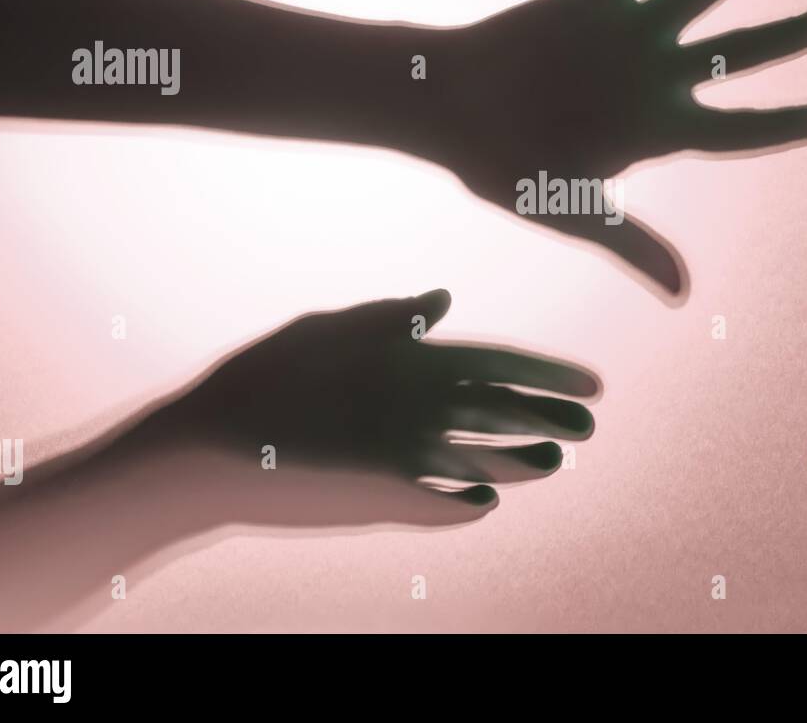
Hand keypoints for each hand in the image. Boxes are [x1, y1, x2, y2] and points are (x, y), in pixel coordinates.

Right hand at [156, 288, 598, 524]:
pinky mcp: (387, 503)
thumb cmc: (266, 375)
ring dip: (527, 463)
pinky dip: (471, 503)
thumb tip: (446, 298)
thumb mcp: (329, 327)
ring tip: (554, 461)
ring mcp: (410, 460)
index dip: (554, 375)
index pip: (507, 364)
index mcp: (415, 359)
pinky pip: (446, 507)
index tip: (595, 384)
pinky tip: (487, 500)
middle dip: (555, 419)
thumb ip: (395, 315)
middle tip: (590, 427)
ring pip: (490, 463)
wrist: (212, 450)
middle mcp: (425, 408)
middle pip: (510, 416)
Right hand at [430, 0, 806, 295]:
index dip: (793, 122)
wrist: (447, 110)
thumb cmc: (504, 167)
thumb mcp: (573, 210)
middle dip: (793, 35)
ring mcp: (628, 37)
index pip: (742, 129)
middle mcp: (655, 79)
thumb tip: (683, 294)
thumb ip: (633, 244)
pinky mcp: (593, 1)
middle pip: (740, 54)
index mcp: (659, 131)